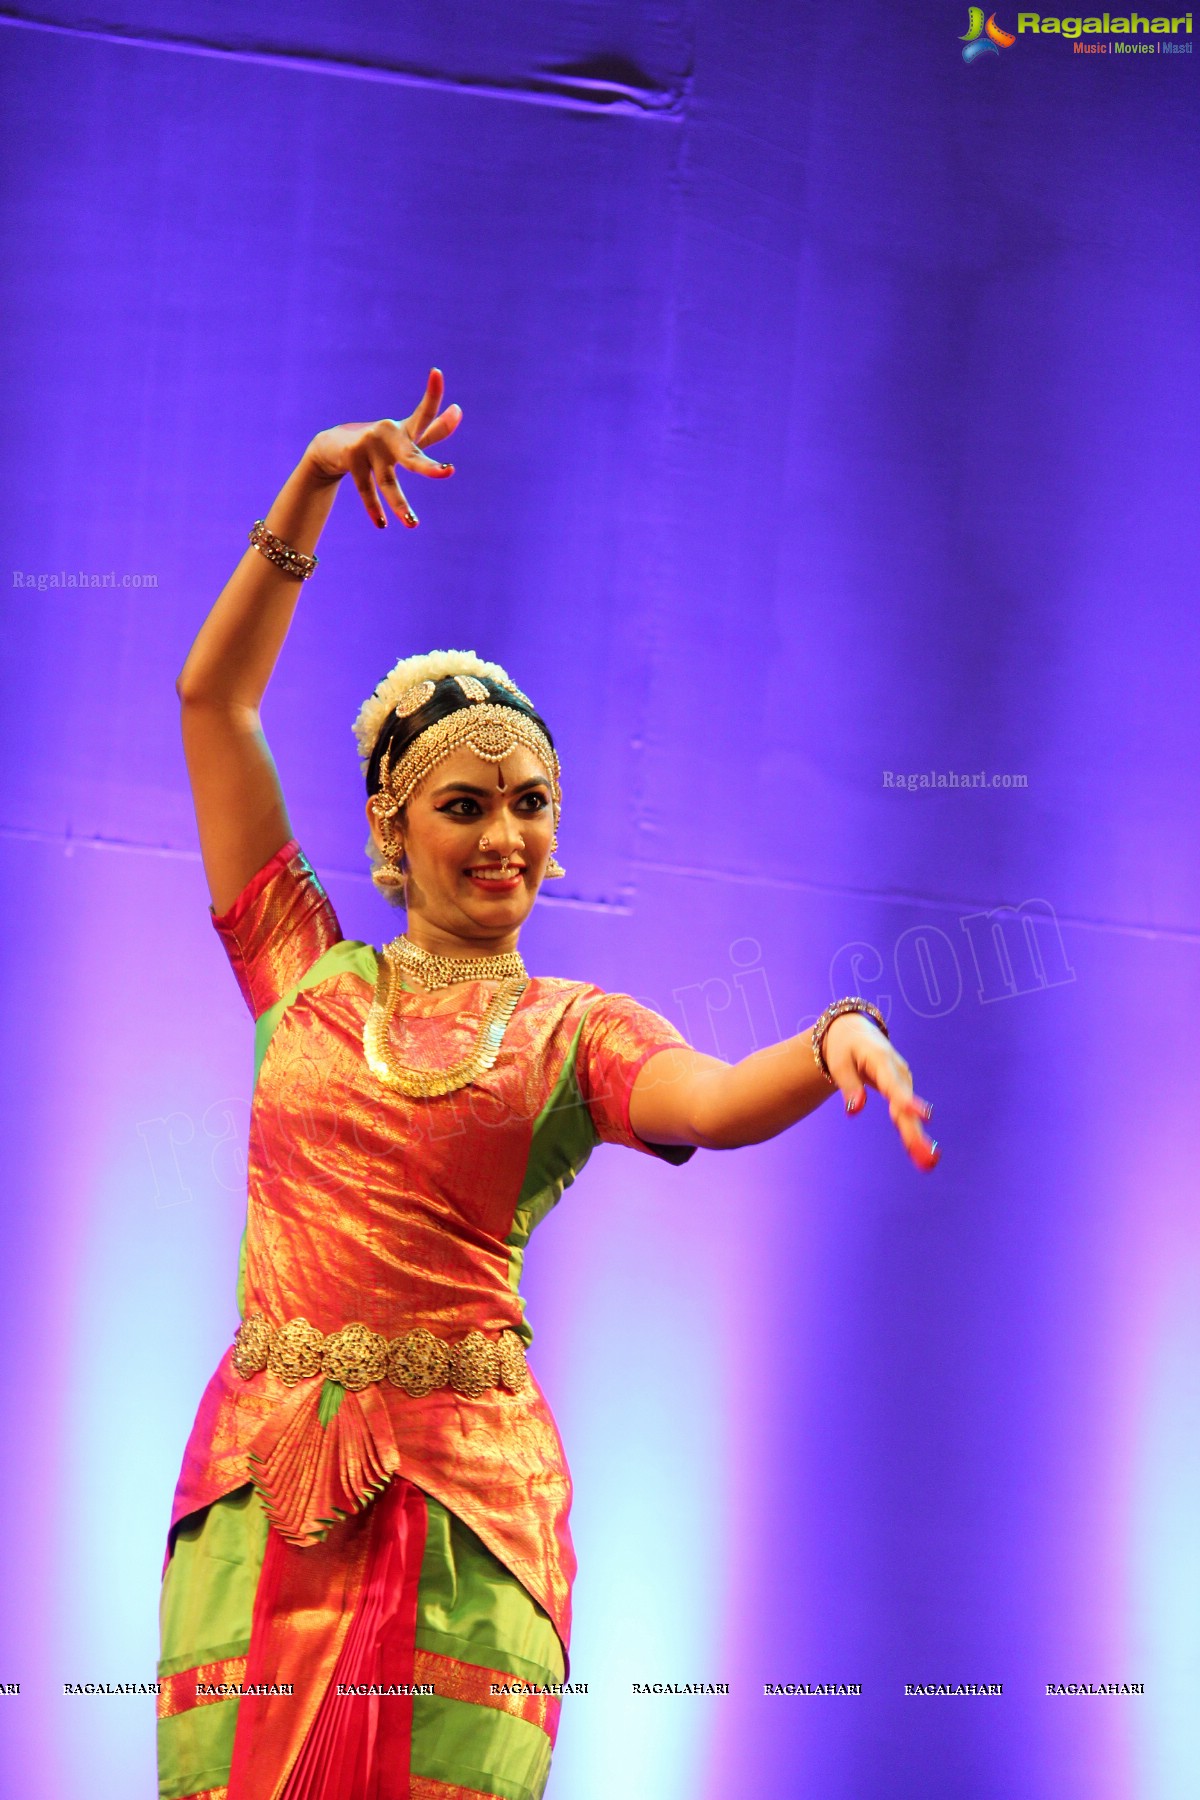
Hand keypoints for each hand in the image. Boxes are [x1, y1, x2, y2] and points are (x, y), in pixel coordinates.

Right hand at [305, 368, 461, 528]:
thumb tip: (459, 409)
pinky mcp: (352, 458)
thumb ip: (434, 430)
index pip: (424, 415)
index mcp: (404, 431)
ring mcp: (369, 446)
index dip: (432, 395)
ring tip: (413, 525)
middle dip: (429, 467)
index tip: (436, 372)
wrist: (330, 448)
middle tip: (448, 472)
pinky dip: (374, 508)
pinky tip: (382, 525)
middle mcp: (388, 435)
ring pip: (388, 483)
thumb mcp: (407, 438)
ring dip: (400, 505)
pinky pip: (366, 490)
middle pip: (412, 456)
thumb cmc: (378, 445)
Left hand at [822, 1013, 938, 1170]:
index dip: (907, 1100)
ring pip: (909, 1114)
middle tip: (928, 1157)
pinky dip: (913, 1135)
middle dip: (915, 1132)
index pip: (894, 1084)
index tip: (923, 1116)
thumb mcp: (840, 1064)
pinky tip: (922, 1157)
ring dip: (917, 1139)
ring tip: (928, 1163)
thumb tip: (854, 1110)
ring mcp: (903, 1083)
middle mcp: (898, 1073)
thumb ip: (849, 1087)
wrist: (855, 1034)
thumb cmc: (845, 1049)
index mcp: (882, 1061)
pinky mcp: (902, 1091)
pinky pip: (906, 1115)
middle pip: (906, 1106)